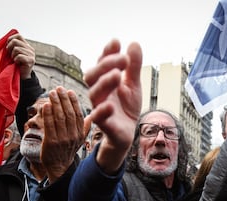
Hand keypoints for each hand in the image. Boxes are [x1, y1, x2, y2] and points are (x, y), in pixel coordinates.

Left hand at [6, 33, 34, 79]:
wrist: (22, 75)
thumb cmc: (16, 64)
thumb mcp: (13, 53)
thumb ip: (11, 46)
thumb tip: (5, 40)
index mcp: (26, 45)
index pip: (18, 36)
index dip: (10, 40)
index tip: (9, 48)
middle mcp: (30, 49)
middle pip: (15, 41)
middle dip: (9, 48)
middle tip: (11, 56)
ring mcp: (32, 54)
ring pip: (16, 49)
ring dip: (13, 56)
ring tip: (15, 60)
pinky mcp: (31, 60)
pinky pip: (19, 56)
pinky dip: (16, 60)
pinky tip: (18, 63)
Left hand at [41, 87, 84, 182]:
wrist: (58, 168)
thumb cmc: (67, 151)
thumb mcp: (79, 140)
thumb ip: (84, 127)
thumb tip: (91, 116)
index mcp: (80, 134)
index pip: (78, 114)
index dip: (74, 102)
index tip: (70, 91)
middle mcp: (73, 136)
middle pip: (69, 114)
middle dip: (63, 99)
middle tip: (59, 89)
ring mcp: (62, 139)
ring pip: (59, 118)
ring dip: (55, 103)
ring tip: (51, 93)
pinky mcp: (51, 142)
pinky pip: (49, 125)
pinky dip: (48, 114)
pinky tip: (46, 105)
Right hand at [84, 39, 141, 173]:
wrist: (128, 132)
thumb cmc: (126, 107)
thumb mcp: (134, 85)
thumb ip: (134, 67)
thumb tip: (134, 43)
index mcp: (105, 81)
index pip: (102, 63)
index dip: (107, 53)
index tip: (116, 42)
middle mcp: (99, 92)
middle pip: (92, 76)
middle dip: (105, 65)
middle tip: (123, 59)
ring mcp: (100, 107)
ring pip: (94, 94)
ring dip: (104, 83)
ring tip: (118, 75)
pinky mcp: (104, 124)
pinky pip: (98, 117)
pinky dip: (102, 111)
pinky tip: (111, 105)